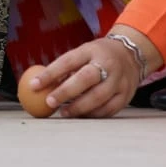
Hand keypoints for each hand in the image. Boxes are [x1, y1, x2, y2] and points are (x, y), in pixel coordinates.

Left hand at [28, 36, 145, 117]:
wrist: (130, 54)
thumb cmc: (98, 56)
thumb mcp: (82, 53)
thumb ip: (65, 68)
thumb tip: (39, 85)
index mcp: (91, 50)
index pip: (68, 61)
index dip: (50, 73)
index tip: (34, 85)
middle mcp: (107, 64)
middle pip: (85, 79)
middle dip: (65, 92)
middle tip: (49, 102)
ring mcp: (119, 80)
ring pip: (98, 97)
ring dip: (78, 108)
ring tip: (63, 112)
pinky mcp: (126, 95)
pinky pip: (109, 109)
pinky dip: (93, 114)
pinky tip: (81, 116)